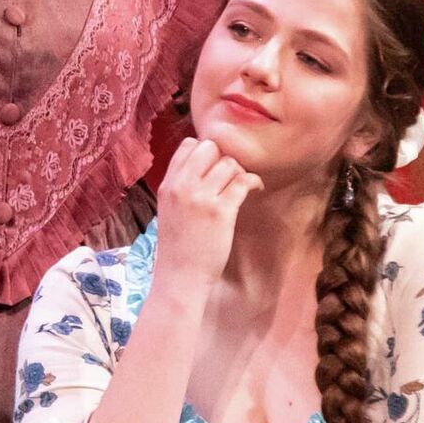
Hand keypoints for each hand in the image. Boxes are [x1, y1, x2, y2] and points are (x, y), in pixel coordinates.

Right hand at [154, 138, 260, 290]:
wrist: (179, 277)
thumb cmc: (176, 248)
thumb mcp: (167, 210)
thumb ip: (180, 187)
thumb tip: (202, 168)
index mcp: (167, 185)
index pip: (188, 145)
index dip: (205, 152)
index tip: (214, 167)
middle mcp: (182, 187)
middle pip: (209, 147)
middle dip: (223, 158)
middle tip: (229, 176)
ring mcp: (202, 198)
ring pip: (229, 163)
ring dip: (239, 172)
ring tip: (241, 186)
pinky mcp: (221, 212)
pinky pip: (243, 181)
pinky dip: (254, 181)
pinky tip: (256, 189)